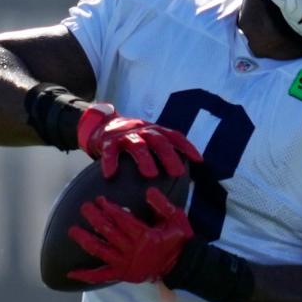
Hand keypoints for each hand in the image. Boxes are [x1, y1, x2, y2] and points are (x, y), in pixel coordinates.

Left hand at [66, 188, 193, 284]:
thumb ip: (162, 205)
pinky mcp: (123, 275)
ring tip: (72, 230)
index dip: (109, 208)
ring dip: (85, 240)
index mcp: (145, 235)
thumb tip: (148, 191)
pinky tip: (71, 273)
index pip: (122, 219)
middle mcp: (133, 250)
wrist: (183, 266)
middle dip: (95, 218)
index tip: (99, 199)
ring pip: (101, 251)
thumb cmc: (179, 241)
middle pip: (108, 232)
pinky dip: (86, 276)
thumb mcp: (177, 219)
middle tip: (84, 207)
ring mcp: (126, 264)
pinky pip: (102, 276)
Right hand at [76, 103, 201, 177]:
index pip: (175, 136)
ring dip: (145, 159)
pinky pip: (110, 152)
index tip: (199, 161)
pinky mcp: (108, 141)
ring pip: (137, 146)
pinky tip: (110, 175)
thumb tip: (184, 176)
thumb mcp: (150, 139)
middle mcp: (143, 130)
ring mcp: (126, 135)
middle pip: (159, 141)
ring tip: (151, 175)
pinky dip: (110, 162)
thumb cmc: (133, 138)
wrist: (103, 125)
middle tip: (177, 173)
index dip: (187, 147)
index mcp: (156, 131)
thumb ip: (163, 151)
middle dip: (169, 156)